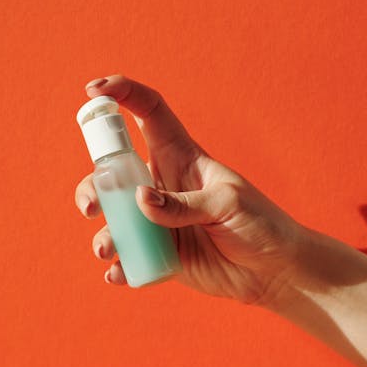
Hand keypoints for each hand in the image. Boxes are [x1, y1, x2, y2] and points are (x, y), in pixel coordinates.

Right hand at [76, 74, 304, 305]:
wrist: (275, 270)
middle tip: (91, 207)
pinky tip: (119, 274)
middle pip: (112, 172)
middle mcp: (161, 185)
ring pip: (113, 218)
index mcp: (180, 156)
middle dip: (92, 186)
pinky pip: (127, 259)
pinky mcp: (158, 254)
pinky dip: (118, 267)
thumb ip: (183, 204)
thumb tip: (140, 200)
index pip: (147, 113)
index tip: (93, 91)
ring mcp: (156, 221)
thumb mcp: (227, 203)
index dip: (121, 93)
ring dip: (103, 234)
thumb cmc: (260, 224)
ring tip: (109, 250)